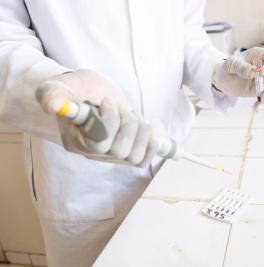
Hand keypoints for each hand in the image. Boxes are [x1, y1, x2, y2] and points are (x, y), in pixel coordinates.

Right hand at [36, 70, 157, 166]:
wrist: (92, 93)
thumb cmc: (77, 89)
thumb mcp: (63, 84)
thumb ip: (54, 93)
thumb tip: (51, 105)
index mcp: (74, 139)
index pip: (97, 142)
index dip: (110, 121)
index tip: (108, 100)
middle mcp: (92, 153)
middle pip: (119, 150)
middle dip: (127, 122)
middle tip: (121, 105)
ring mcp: (110, 156)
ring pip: (134, 155)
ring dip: (140, 130)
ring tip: (131, 113)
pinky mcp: (126, 154)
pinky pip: (143, 159)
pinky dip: (153, 143)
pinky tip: (152, 125)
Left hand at [213, 47, 263, 102]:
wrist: (222, 79)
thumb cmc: (227, 67)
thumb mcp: (230, 65)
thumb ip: (241, 67)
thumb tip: (253, 72)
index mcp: (260, 55)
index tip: (262, 73)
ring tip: (262, 100)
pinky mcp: (261, 91)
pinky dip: (262, 103)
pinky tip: (256, 108)